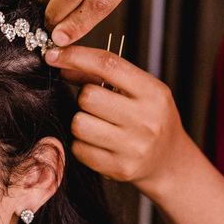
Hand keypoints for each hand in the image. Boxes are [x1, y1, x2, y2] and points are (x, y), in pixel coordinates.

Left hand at [44, 45, 190, 195]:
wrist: (169, 161)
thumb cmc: (150, 118)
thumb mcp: (139, 91)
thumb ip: (103, 75)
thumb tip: (61, 64)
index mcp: (153, 93)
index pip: (108, 64)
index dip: (76, 56)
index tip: (53, 55)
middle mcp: (147, 120)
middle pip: (88, 97)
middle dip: (85, 98)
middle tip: (98, 105)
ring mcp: (134, 147)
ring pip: (79, 124)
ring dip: (81, 121)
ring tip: (98, 125)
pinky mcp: (120, 168)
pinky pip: (80, 149)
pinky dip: (82, 144)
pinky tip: (99, 143)